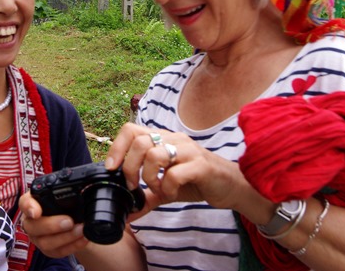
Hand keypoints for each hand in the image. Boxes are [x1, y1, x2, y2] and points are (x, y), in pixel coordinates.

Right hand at [18, 191, 89, 257]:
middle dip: (52, 225)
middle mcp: (32, 220)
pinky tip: (83, 239)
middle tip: (69, 221)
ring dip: (65, 237)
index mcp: (34, 202)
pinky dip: (72, 246)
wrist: (78, 219)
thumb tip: (81, 181)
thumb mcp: (67, 191)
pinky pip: (56, 252)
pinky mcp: (49, 249)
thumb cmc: (69, 202)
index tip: (36, 212)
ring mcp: (38, 237)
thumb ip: (68, 187)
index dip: (28, 207)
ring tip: (81, 230)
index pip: (24, 202)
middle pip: (33, 226)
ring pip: (44, 242)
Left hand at [105, 122, 243, 211]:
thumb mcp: (167, 188)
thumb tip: (127, 213)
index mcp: (162, 139)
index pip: (131, 130)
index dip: (117, 148)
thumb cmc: (197, 182)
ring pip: (154, 154)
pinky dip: (167, 187)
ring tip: (157, 189)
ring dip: (150, 177)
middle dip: (131, 168)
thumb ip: (147, 197)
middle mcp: (174, 139)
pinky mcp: (200, 165)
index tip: (113, 169)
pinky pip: (174, 173)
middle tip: (135, 186)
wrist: (231, 186)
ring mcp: (188, 150)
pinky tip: (172, 192)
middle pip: (140, 142)